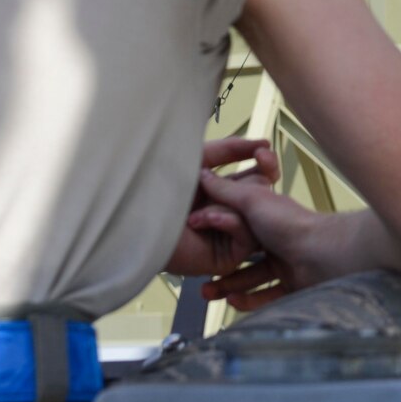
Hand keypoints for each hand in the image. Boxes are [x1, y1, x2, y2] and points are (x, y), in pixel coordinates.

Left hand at [162, 138, 279, 276]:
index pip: (257, 176)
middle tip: (247, 175)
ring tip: (204, 203)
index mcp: (221, 191)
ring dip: (232, 202)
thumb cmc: (157, 189)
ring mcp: (228, 237)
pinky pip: (247, 236)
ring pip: (256, 214)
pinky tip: (204, 218)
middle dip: (254, 182)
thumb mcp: (197, 160)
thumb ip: (229, 149)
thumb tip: (266, 143)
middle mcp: (227, 213)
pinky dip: (229, 222)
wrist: (135, 218)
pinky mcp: (225, 258)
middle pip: (261, 194)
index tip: (263, 151)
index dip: (265, 164)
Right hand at [185, 170, 364, 311]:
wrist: (324, 253)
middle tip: (200, 278)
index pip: (238, 226)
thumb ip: (226, 191)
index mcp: (269, 218)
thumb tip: (202, 174)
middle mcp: (278, 240)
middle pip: (243, 256)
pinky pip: (267, 296)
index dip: (218, 234)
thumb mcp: (252, 200)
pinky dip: (249, 300)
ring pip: (253, 278)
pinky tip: (232, 301)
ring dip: (229, 287)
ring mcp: (287, 264)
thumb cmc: (290, 223)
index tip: (198, 240)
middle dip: (219, 268)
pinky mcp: (294, 286)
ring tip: (208, 293)